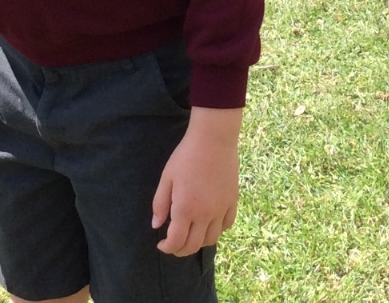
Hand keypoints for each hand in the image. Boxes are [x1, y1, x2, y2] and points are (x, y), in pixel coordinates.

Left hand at [151, 106, 242, 256]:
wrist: (213, 139)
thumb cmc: (186, 156)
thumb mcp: (167, 177)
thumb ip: (160, 203)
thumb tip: (156, 225)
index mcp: (185, 209)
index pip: (176, 242)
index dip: (167, 248)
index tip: (161, 243)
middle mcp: (204, 214)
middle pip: (194, 246)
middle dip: (181, 250)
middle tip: (173, 244)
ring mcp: (221, 209)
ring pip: (212, 239)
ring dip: (199, 242)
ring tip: (191, 234)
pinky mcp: (232, 201)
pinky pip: (227, 225)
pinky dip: (217, 230)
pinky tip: (209, 223)